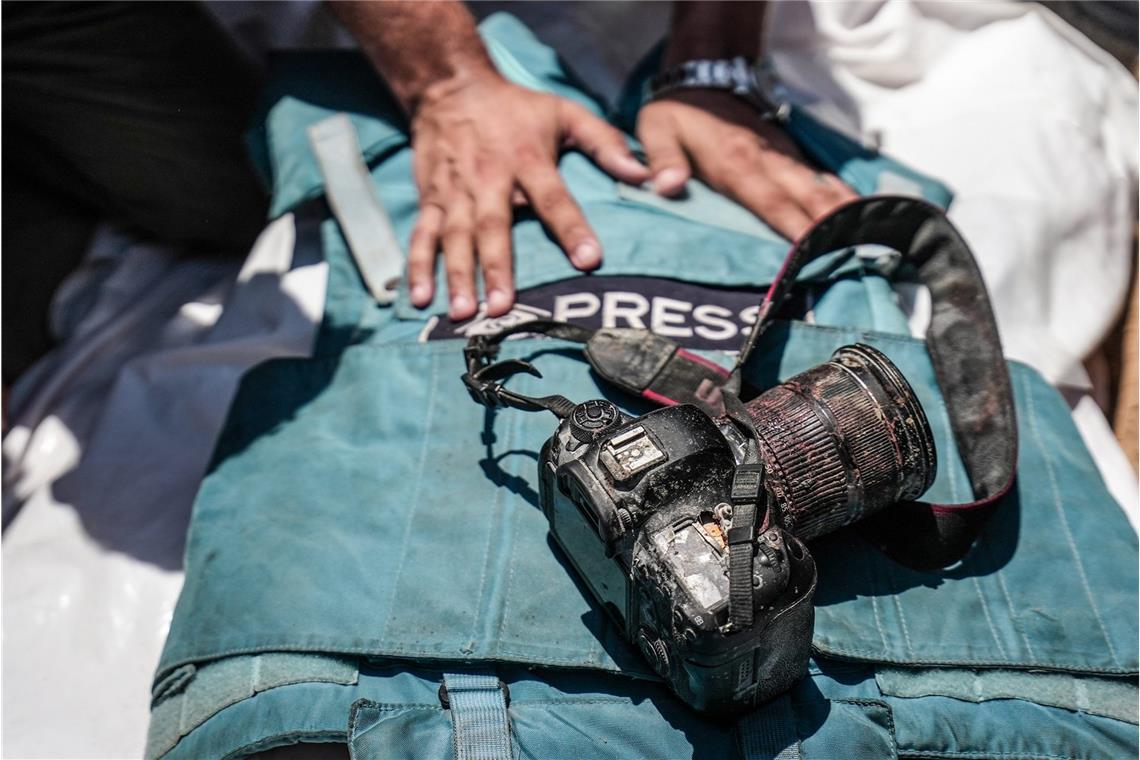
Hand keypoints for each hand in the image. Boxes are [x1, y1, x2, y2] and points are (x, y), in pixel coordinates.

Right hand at [406, 73, 650, 319]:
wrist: (450, 86)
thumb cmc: (516, 108)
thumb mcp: (565, 113)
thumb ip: (605, 142)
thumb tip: (644, 175)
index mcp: (527, 159)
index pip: (554, 198)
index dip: (571, 228)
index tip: (589, 260)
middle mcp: (489, 179)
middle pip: (493, 227)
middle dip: (497, 268)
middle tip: (501, 306)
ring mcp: (455, 192)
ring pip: (455, 237)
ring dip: (457, 275)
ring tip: (463, 312)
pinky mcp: (430, 199)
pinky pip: (423, 235)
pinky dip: (418, 266)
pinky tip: (418, 297)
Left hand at [636, 89, 856, 239]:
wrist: (706, 74)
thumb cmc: (677, 112)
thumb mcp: (657, 131)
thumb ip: (662, 160)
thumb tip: (666, 187)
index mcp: (736, 164)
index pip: (771, 203)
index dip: (795, 230)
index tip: (816, 256)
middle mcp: (768, 162)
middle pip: (809, 198)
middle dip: (834, 228)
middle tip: (860, 257)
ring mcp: (783, 157)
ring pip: (823, 187)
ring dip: (847, 214)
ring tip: (873, 242)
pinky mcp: (789, 154)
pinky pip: (821, 179)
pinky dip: (841, 198)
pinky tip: (859, 216)